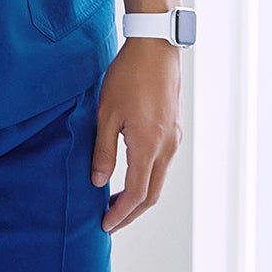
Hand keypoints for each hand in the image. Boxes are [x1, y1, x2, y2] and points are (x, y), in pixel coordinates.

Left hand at [91, 38, 182, 232]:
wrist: (155, 47)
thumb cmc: (128, 76)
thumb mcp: (107, 113)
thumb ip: (103, 151)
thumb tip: (98, 182)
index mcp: (149, 146)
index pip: (137, 195)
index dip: (120, 214)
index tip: (105, 225)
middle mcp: (167, 147)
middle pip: (152, 194)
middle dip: (131, 212)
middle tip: (110, 221)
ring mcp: (173, 138)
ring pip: (159, 180)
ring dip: (140, 196)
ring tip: (116, 201)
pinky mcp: (174, 129)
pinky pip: (163, 164)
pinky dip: (147, 177)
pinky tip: (131, 174)